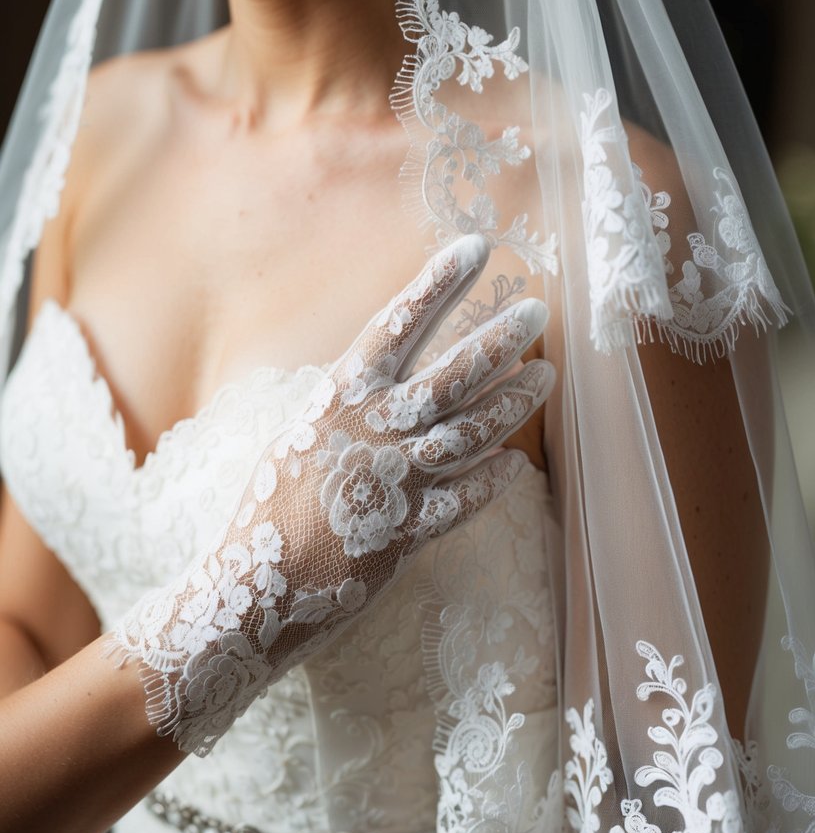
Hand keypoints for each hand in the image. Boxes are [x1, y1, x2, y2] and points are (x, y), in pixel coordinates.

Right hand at [105, 235, 555, 754]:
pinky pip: (465, 502)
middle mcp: (372, 430)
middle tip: (538, 309)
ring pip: (471, 431)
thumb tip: (380, 381)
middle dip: (499, 338)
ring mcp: (393, 481)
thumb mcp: (300, 435)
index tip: (476, 246)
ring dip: (514, 401)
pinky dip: (494, 482)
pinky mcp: (407, 532)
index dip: (437, 284)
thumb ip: (346, 407)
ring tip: (546, 374)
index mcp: (339, 397)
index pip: (397, 325)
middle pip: (452, 375)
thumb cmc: (268, 507)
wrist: (250, 586)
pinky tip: (518, 464)